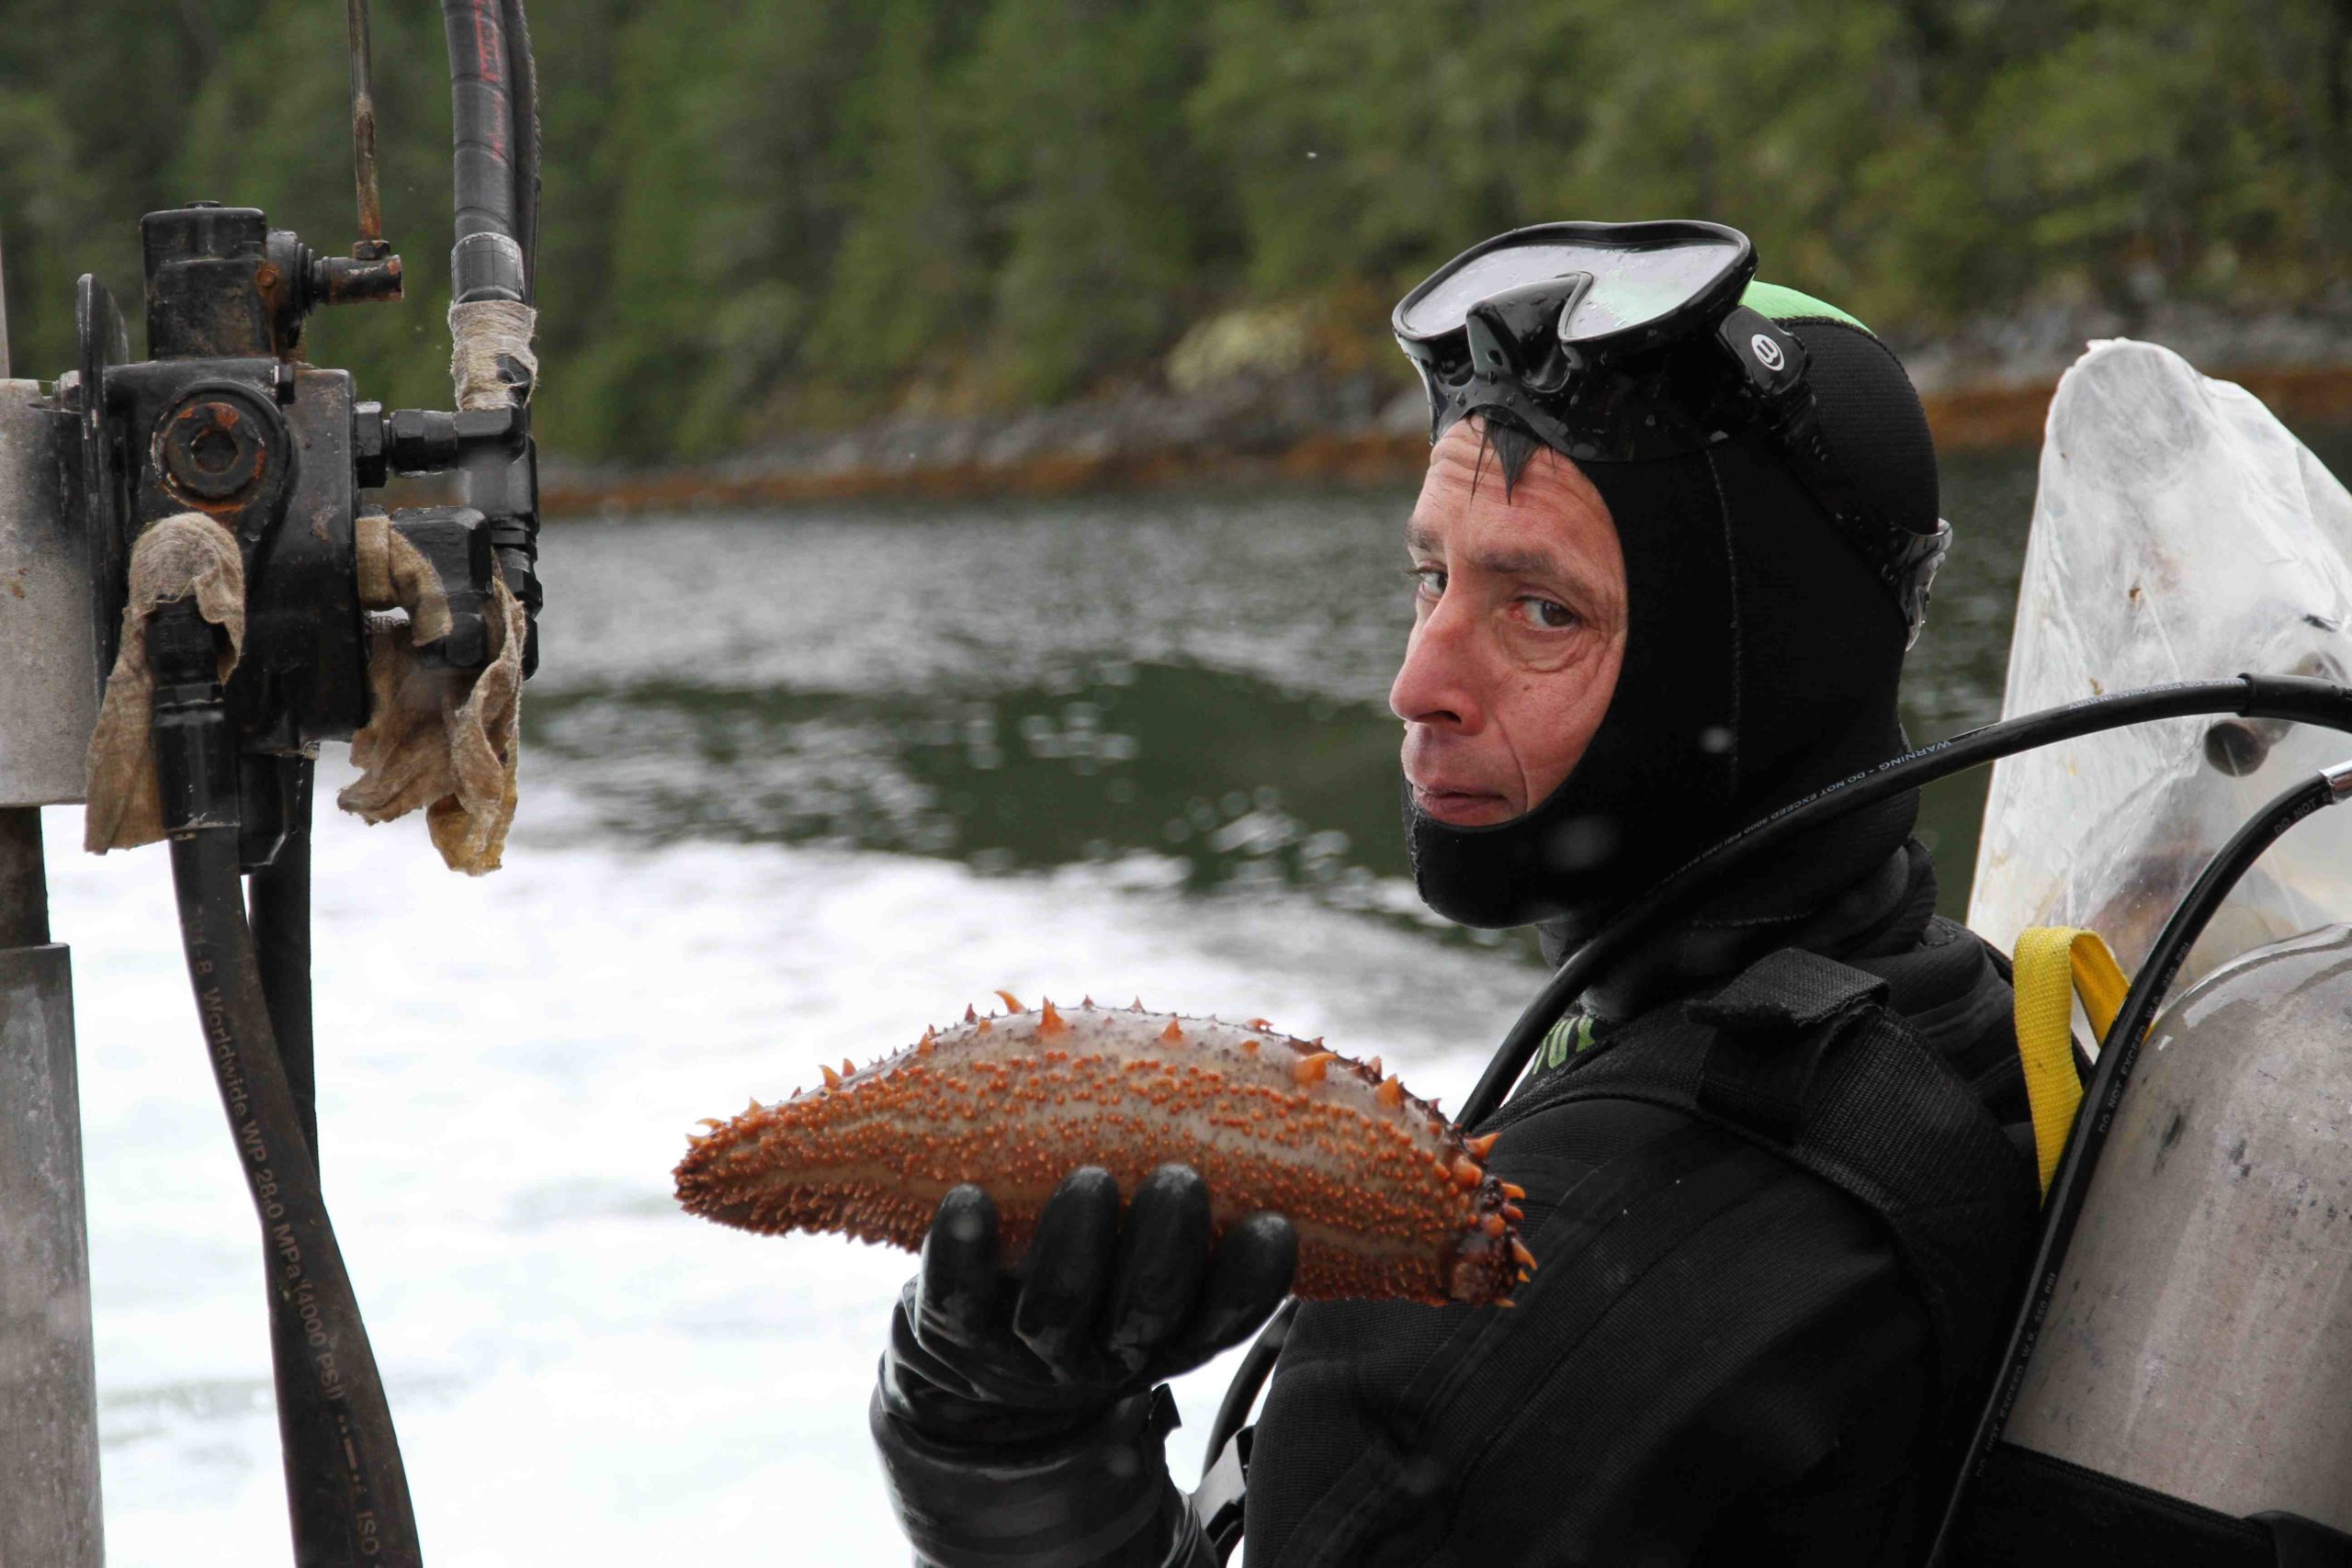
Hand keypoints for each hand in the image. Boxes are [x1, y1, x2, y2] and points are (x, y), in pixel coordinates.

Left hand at [878, 1163, 1297, 1445]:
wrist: (982, 1365)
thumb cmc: (1100, 1263)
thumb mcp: (1155, 1237)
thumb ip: (1204, 1173)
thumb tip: (1268, 1068)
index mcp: (1174, 1323)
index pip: (1228, 1311)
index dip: (1253, 1278)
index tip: (1273, 1223)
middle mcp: (1109, 1346)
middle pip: (1145, 1316)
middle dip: (1164, 1250)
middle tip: (1179, 1180)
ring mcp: (1030, 1347)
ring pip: (1055, 1314)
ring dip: (1076, 1248)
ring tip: (1092, 1179)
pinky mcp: (955, 1332)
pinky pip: (955, 1301)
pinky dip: (962, 1252)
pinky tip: (967, 1198)